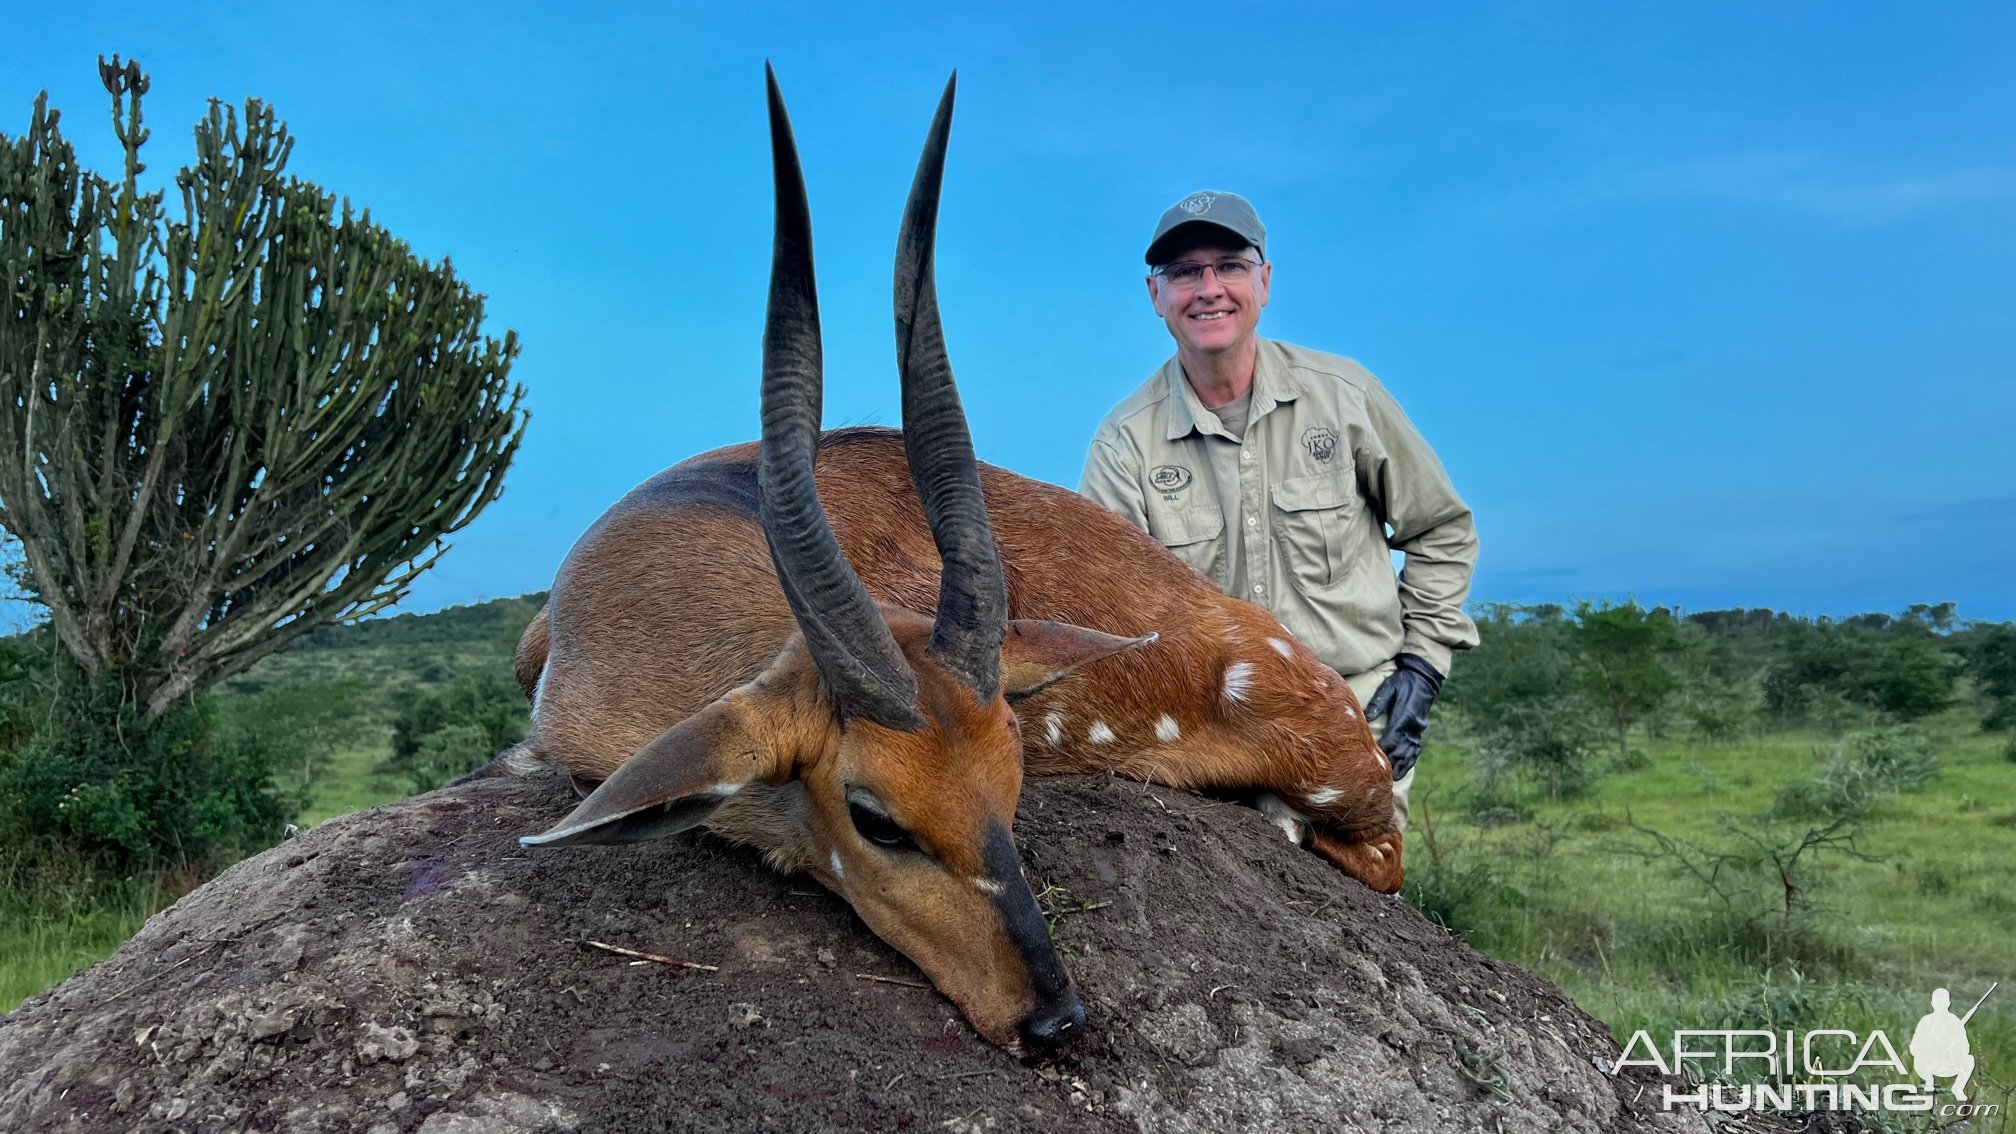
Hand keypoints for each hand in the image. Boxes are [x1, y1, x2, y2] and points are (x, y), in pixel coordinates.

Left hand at [1362, 653, 1442, 780]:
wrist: (1423, 679)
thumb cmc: (1402, 682)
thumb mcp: (1388, 687)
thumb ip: (1378, 703)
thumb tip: (1366, 717)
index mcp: (1405, 716)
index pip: (1393, 738)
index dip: (1383, 750)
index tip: (1372, 759)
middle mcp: (1413, 727)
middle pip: (1401, 750)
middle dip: (1391, 763)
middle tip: (1379, 776)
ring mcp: (1418, 730)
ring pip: (1409, 753)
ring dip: (1400, 766)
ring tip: (1391, 779)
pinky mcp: (1419, 731)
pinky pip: (1415, 750)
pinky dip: (1408, 761)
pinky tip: (1402, 769)